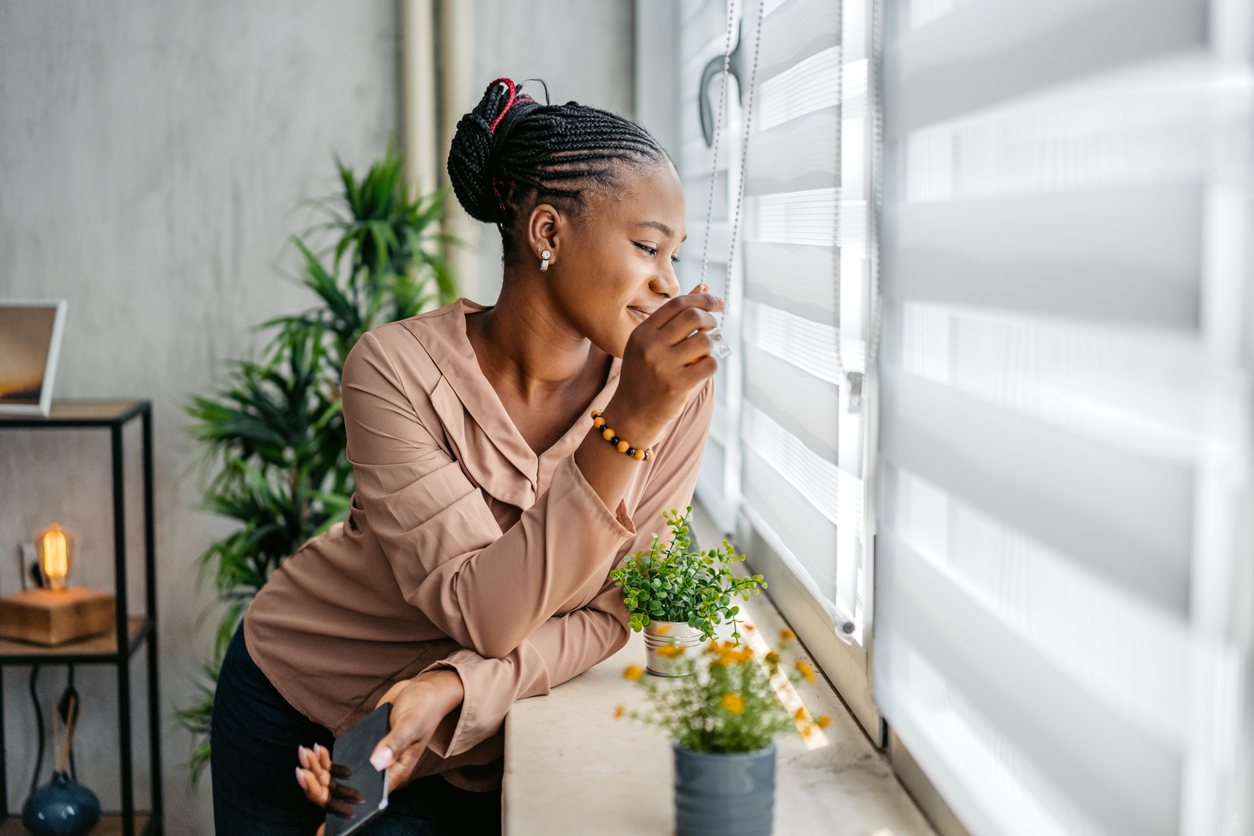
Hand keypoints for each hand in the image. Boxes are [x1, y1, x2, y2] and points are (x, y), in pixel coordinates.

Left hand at [294, 669, 465, 822]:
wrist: (423, 690)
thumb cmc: (424, 709)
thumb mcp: (410, 725)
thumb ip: (393, 744)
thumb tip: (376, 762)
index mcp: (396, 772)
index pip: (366, 796)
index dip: (341, 798)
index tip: (319, 791)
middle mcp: (382, 770)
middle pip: (349, 787)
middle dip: (322, 782)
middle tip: (302, 769)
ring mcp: (372, 758)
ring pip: (342, 774)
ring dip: (321, 768)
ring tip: (305, 754)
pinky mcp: (365, 746)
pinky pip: (343, 758)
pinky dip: (327, 756)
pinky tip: (315, 749)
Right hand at [606, 285, 722, 445]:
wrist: (631, 414)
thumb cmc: (645, 375)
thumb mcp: (650, 343)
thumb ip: (674, 317)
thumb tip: (702, 288)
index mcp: (642, 332)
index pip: (677, 304)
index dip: (702, 299)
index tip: (717, 303)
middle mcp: (650, 346)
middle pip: (693, 317)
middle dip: (710, 319)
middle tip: (713, 327)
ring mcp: (663, 366)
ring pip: (704, 342)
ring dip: (710, 345)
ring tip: (703, 353)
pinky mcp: (676, 386)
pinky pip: (709, 365)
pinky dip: (711, 365)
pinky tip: (701, 369)